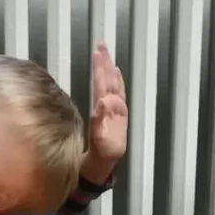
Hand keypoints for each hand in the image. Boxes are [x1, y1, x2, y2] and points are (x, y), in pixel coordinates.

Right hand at [81, 43, 126, 181]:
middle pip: (111, 82)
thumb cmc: (99, 157)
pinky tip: (114, 73)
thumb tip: (103, 101)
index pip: (105, 86)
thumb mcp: (98, 142)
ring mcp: (117, 111)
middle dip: (106, 63)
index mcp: (111, 113)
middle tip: (102, 46)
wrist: (104, 168)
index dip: (101, 70)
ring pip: (114, 85)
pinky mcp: (115, 115)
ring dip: (110, 68)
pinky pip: (116, 92)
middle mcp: (116, 109)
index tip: (97, 54)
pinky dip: (115, 80)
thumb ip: (101, 122)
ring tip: (106, 54)